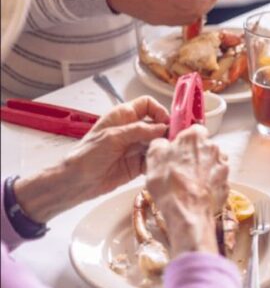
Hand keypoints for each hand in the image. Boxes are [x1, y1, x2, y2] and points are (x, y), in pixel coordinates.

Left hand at [14, 97, 168, 222]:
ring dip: (165, 147)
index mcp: (123, 116)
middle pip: (157, 124)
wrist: (77, 182)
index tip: (166, 122)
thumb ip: (139, 130)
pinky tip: (161, 164)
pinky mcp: (139, 164)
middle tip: (174, 140)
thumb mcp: (113, 137)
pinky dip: (160, 161)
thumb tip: (163, 128)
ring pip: (159, 142)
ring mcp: (136, 147)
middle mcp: (132, 129)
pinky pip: (155, 159)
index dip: (159, 110)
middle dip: (167, 130)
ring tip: (168, 154)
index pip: (147, 104)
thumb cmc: (87, 155)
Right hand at [104, 0, 218, 24]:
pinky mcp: (159, 23)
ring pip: (191, 18)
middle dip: (209, 1)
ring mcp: (161, 19)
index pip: (195, 1)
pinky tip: (192, 2)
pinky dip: (192, 13)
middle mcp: (163, 11)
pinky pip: (182, 21)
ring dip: (202, 8)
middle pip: (196, 12)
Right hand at [145, 126, 228, 255]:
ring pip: (210, 164)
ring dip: (201, 170)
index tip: (177, 148)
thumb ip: (159, 144)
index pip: (193, 129)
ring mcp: (222, 166)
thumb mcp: (153, 157)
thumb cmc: (170, 183)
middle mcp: (213, 148)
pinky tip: (195, 193)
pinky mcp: (226, 183)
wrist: (188, 211)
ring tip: (186, 184)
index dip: (184, 140)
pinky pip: (215, 180)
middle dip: (193, 156)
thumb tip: (162, 143)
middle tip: (178, 169)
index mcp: (196, 137)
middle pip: (203, 148)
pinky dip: (207, 185)